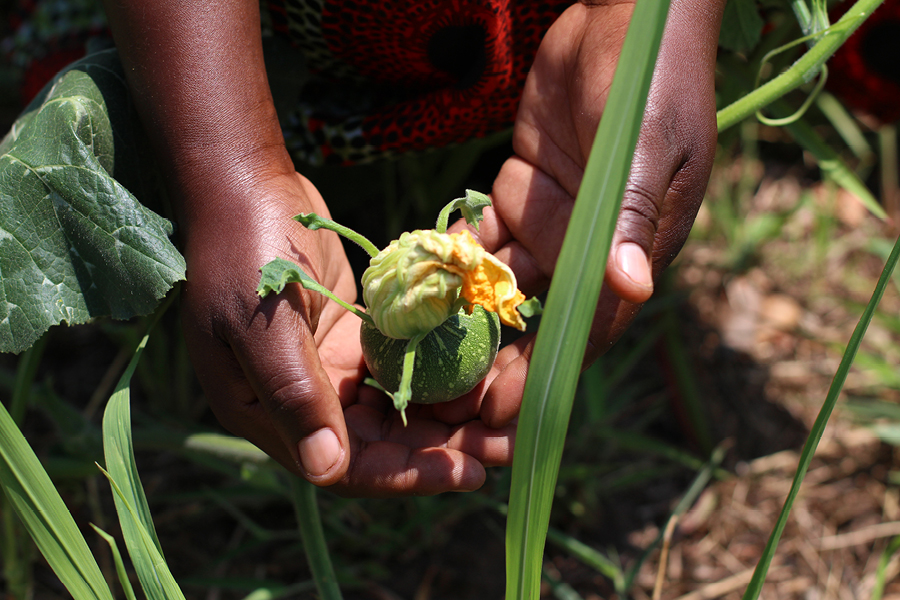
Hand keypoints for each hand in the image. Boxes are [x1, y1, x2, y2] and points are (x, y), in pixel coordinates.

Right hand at [179, 172, 514, 495]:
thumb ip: (295, 394)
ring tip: (507, 407)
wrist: (245, 182)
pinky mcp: (355, 336)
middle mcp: (303, 399)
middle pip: (382, 442)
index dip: (409, 474)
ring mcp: (331, 367)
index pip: (345, 466)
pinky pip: (404, 364)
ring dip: (451, 410)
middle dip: (445, 446)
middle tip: (507, 442)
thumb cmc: (242, 248)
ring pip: (400, 406)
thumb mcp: (263, 324)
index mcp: (268, 412)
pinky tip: (483, 363)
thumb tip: (327, 471)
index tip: (469, 472)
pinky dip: (440, 367)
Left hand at [444, 0, 723, 425]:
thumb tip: (632, 288)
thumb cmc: (649, 77)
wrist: (623, 11)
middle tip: (443, 401)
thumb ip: (630, 217)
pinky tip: (420, 294)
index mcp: (632, 249)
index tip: (498, 411)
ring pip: (506, 286)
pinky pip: (485, 241)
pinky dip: (457, 265)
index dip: (544, 371)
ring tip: (418, 361)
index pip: (587, 326)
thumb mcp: (645, 148)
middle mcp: (592, 246)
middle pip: (540, 319)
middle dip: (496, 361)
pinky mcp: (522, 191)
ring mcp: (555, 220)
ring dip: (467, 322)